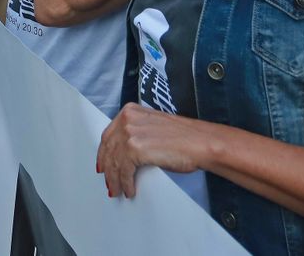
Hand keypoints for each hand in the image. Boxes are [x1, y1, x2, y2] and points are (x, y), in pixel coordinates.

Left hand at [97, 103, 212, 197]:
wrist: (201, 143)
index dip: (104, 153)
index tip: (102, 164)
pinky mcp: (136, 149)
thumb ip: (136, 133)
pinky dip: (125, 183)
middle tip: (109, 182)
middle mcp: (128, 119)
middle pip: (108, 149)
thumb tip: (123, 153)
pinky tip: (129, 190)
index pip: (108, 135)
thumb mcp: (152, 127)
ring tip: (118, 191)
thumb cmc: (184, 137)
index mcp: (131, 111)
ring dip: (115, 180)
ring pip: (114, 162)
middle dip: (107, 169)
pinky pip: (124, 171)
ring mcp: (131, 133)